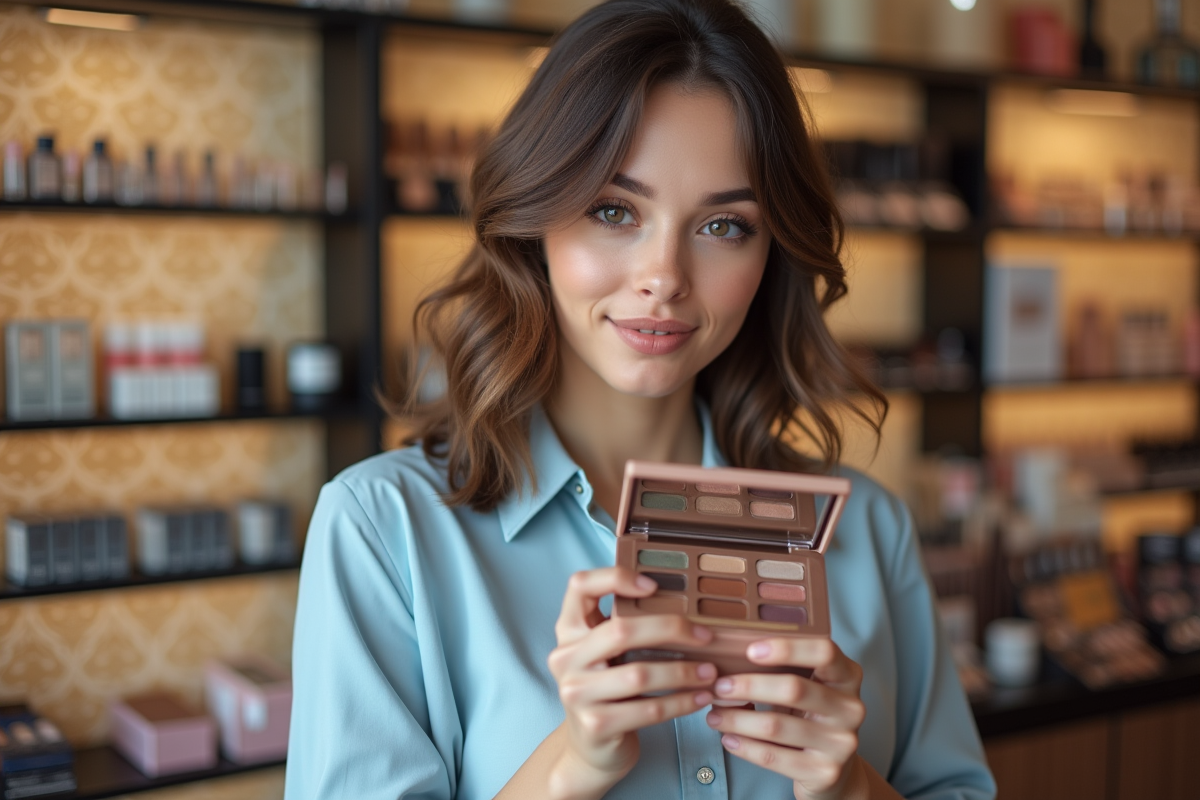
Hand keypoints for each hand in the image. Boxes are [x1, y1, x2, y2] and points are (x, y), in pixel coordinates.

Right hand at [546, 567, 716, 795]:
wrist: (590, 749)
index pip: (579, 586)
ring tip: (711, 672)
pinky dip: (681, 703)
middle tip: (705, 636)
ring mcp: (576, 693)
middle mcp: (566, 658)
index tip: (653, 586)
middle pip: (621, 630)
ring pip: (639, 674)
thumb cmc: (609, 693)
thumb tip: (686, 606)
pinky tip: (700, 698)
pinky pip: (648, 710)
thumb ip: (626, 628)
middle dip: (671, 630)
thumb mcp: (606, 655)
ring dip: (683, 672)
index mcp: (570, 631)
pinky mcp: (595, 725)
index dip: (615, 577)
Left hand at [703, 638, 868, 799]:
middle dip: (748, 686)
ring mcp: (841, 743)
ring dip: (737, 719)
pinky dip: (745, 747)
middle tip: (719, 686)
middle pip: (794, 689)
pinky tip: (729, 739)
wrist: (835, 772)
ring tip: (714, 715)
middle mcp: (851, 708)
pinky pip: (775, 757)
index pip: (824, 652)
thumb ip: (787, 669)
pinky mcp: (825, 772)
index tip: (751, 650)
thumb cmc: (812, 718)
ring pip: (777, 726)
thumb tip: (730, 654)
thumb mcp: (810, 688)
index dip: (787, 648)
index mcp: (847, 677)